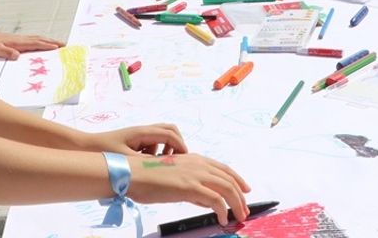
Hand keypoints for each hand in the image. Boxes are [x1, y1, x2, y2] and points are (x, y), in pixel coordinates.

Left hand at [0, 31, 63, 59]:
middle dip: (54, 42)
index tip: (59, 48)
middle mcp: (22, 39)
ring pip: (39, 39)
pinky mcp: (18, 40)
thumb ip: (6, 52)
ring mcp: (21, 39)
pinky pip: (34, 40)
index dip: (48, 46)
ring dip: (50, 41)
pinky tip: (43, 44)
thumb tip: (17, 55)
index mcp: (19, 43)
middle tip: (66, 45)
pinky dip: (42, 41)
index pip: (37, 44)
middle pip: (41, 40)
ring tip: (59, 44)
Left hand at [82, 123, 187, 155]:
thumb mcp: (127, 160)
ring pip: (162, 136)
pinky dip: (156, 151)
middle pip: (170, 130)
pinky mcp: (135, 141)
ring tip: (158, 163)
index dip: (180, 146)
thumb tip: (162, 166)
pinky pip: (153, 143)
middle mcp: (143, 131)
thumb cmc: (104, 152)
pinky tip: (146, 163)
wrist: (86, 147)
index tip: (184, 160)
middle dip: (177, 143)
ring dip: (166, 148)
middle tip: (175, 160)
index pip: (169, 134)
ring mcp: (140, 135)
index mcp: (143, 133)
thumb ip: (146, 162)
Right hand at [127, 153, 250, 227]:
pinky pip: (215, 199)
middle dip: (240, 195)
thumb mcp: (175, 179)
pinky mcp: (190, 186)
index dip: (237, 180)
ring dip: (236, 203)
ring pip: (227, 188)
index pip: (223, 169)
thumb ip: (193, 188)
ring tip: (239, 216)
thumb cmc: (147, 177)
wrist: (132, 174)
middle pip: (229, 179)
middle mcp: (198, 164)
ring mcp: (195, 174)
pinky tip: (223, 218)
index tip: (245, 191)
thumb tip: (207, 201)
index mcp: (194, 159)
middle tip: (245, 209)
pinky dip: (223, 210)